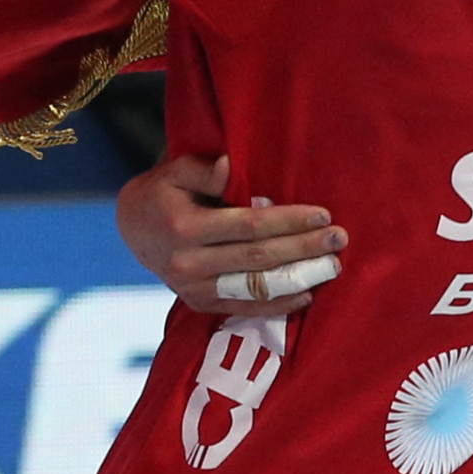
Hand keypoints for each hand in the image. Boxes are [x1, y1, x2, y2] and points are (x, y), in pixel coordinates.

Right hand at [117, 156, 346, 316]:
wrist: (133, 230)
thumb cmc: (164, 192)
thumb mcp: (173, 172)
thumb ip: (202, 170)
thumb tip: (229, 166)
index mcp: (185, 227)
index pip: (248, 225)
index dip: (288, 221)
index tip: (322, 215)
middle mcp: (188, 263)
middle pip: (258, 258)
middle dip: (303, 249)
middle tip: (339, 240)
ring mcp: (193, 289)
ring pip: (255, 287)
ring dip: (297, 278)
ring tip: (331, 268)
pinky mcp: (199, 303)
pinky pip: (243, 307)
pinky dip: (276, 305)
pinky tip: (306, 294)